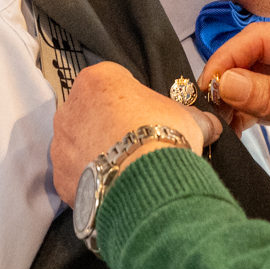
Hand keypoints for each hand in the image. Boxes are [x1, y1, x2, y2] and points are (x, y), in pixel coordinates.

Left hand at [50, 63, 221, 203]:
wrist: (144, 182)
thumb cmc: (162, 139)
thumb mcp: (189, 119)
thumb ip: (194, 118)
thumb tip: (209, 125)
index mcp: (98, 80)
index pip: (113, 82)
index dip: (132, 100)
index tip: (147, 116)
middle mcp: (71, 107)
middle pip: (91, 113)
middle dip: (109, 126)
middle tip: (137, 144)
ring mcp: (61, 143)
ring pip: (79, 145)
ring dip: (97, 154)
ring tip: (127, 170)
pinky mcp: (60, 176)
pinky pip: (76, 175)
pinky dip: (90, 181)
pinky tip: (113, 188)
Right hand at [203, 22, 269, 215]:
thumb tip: (225, 81)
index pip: (262, 36)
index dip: (229, 57)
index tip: (206, 84)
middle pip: (257, 54)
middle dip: (230, 77)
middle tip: (209, 106)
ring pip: (260, 77)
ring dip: (238, 96)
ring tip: (222, 120)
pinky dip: (251, 110)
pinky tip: (239, 126)